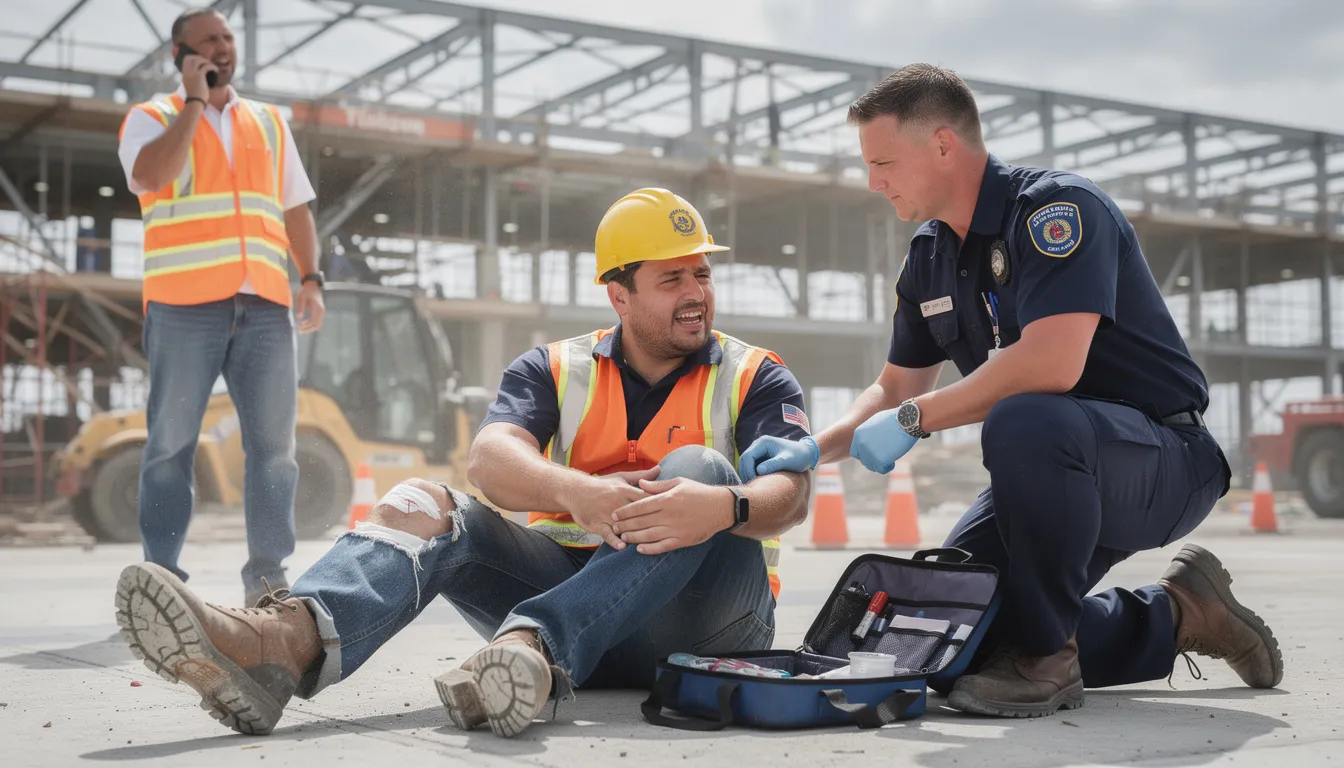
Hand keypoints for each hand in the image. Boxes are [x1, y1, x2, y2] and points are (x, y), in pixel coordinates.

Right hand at [180, 54, 216, 100]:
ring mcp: (192, 73)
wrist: (195, 102)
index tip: (201, 60)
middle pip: (192, 57)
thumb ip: (192, 78)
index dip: (194, 57)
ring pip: (199, 60)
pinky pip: (206, 67)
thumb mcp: (191, 85)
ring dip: (207, 62)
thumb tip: (199, 74)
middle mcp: (187, 72)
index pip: (186, 59)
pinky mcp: (199, 76)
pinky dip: (212, 67)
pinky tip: (216, 70)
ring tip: (212, 66)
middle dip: (200, 58)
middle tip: (208, 62)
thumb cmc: (195, 96)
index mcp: (184, 73)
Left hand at [295, 282, 324, 333]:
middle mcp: (321, 311)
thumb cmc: (306, 291)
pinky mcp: (320, 312)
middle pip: (317, 325)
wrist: (313, 286)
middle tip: (299, 331)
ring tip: (300, 328)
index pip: (313, 322)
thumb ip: (300, 308)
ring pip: (318, 324)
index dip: (306, 327)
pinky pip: (317, 321)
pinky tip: (304, 323)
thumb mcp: (301, 298)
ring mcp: (322, 311)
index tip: (298, 329)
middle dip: (308, 330)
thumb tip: (299, 318)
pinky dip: (311, 324)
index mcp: (316, 308)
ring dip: (309, 327)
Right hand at [560, 468, 660, 549]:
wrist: (576, 491)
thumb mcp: (621, 477)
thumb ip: (641, 476)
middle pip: (638, 514)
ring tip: (646, 541)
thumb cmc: (602, 485)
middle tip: (665, 530)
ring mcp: (606, 515)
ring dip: (634, 534)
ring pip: (624, 526)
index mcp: (625, 490)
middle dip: (651, 522)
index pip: (646, 499)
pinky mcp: (597, 524)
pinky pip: (607, 534)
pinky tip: (622, 546)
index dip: (659, 506)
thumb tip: (660, 469)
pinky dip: (614, 540)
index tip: (671, 512)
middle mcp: (617, 503)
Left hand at [609, 478, 734, 554]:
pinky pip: (662, 546)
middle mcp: (669, 515)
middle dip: (625, 524)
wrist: (721, 508)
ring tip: (622, 537)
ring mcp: (676, 529)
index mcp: (667, 499)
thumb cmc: (699, 492)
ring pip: (648, 535)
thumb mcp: (679, 482)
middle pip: (641, 521)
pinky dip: (649, 549)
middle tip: (613, 527)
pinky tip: (639, 549)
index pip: (640, 506)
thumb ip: (658, 485)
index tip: (614, 514)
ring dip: (633, 537)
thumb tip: (640, 483)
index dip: (625, 511)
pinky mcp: (682, 540)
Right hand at [737, 435, 818, 481]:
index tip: (754, 482)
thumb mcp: (787, 461)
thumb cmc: (799, 456)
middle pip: (743, 460)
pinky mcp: (761, 458)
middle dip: (746, 473)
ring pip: (746, 464)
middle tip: (752, 486)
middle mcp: (758, 445)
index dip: (748, 470)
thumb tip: (758, 470)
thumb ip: (773, 464)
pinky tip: (758, 483)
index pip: (747, 456)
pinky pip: (751, 467)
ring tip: (755, 486)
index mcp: (763, 443)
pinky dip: (752, 474)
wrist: (806, 454)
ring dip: (748, 474)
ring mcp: (759, 451)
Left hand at [849, 409, 917, 473]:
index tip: (875, 453)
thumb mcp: (875, 423)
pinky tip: (894, 461)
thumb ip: (869, 434)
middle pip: (864, 461)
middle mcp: (861, 444)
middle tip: (885, 456)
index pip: (855, 452)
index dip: (865, 455)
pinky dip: (888, 467)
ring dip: (881, 464)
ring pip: (873, 466)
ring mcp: (869, 452)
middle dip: (875, 460)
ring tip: (891, 456)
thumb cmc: (895, 419)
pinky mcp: (879, 459)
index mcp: (859, 434)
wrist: (906, 421)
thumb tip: (870, 443)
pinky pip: (882, 469)